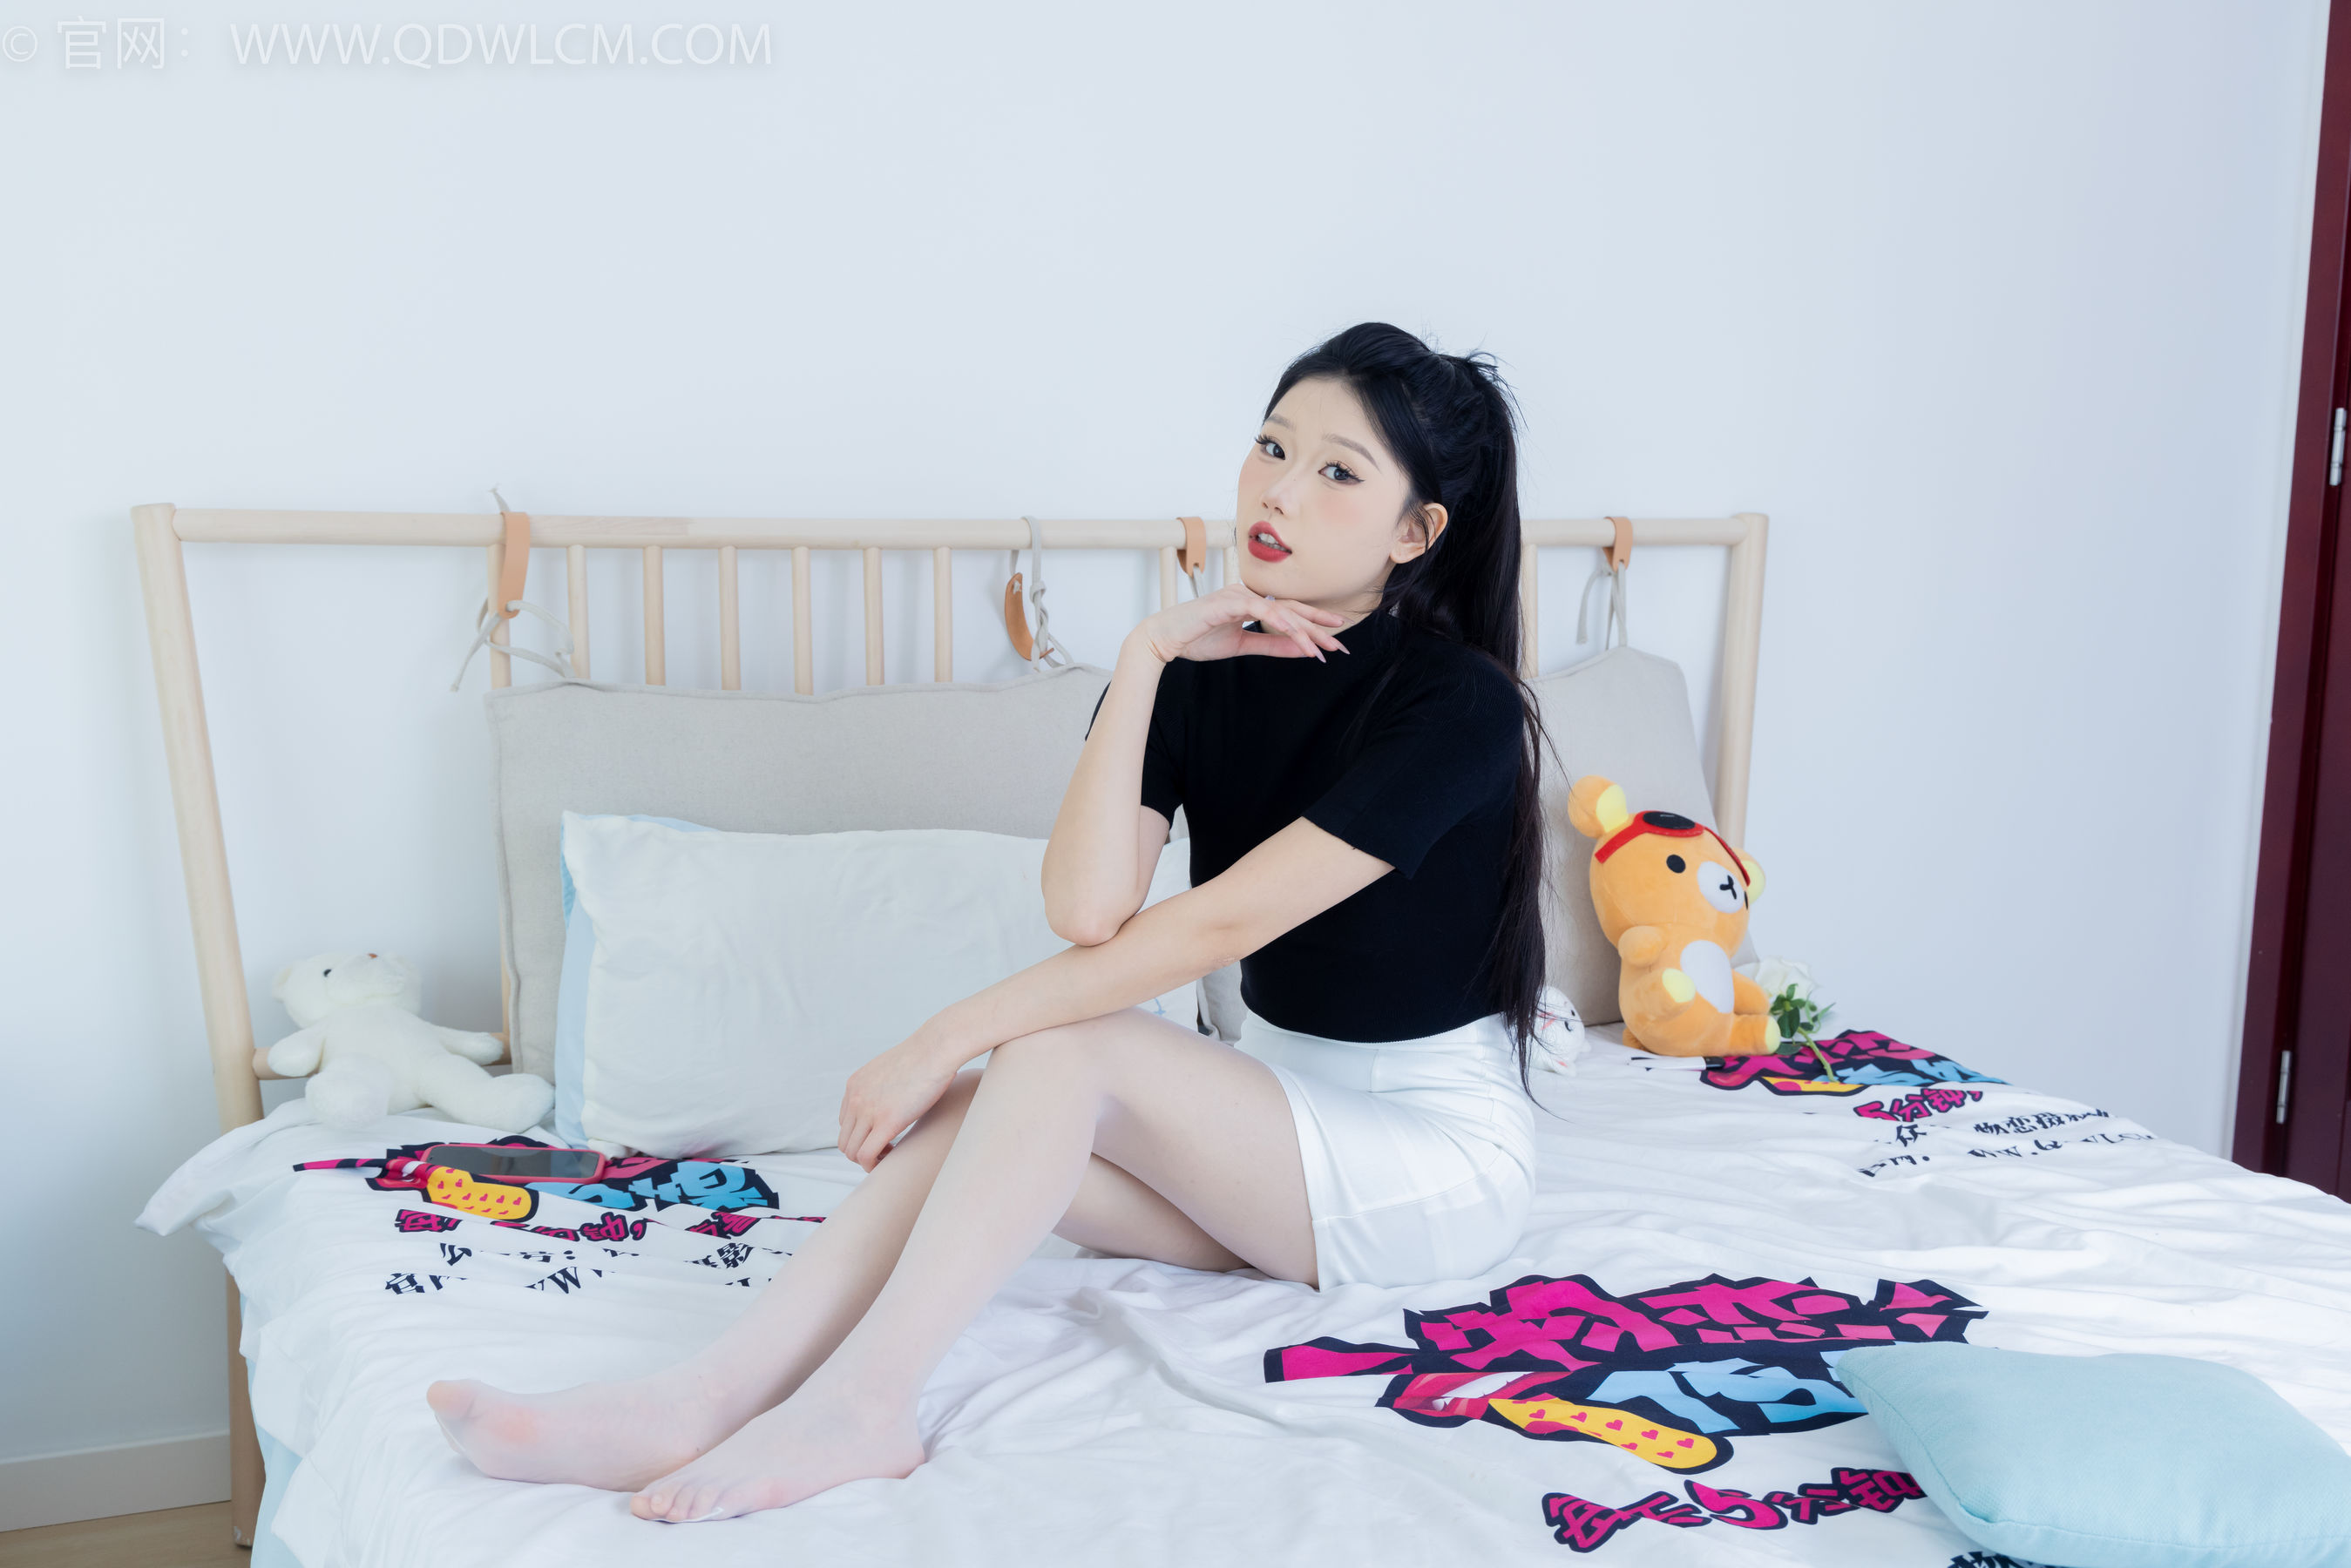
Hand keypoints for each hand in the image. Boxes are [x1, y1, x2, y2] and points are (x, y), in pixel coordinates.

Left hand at [837, 1033, 960, 1171]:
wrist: (936, 1047)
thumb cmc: (925, 1055)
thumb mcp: (892, 1068)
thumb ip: (885, 1084)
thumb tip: (896, 1095)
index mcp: (855, 1084)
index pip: (845, 1122)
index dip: (861, 1134)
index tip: (881, 1136)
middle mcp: (855, 1098)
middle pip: (844, 1140)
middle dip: (862, 1150)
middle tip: (886, 1149)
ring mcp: (868, 1110)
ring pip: (851, 1151)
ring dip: (868, 1160)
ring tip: (890, 1153)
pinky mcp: (886, 1122)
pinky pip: (866, 1155)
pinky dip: (873, 1165)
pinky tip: (891, 1157)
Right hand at [1133, 581, 1351, 665]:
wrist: (1164, 639)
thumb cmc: (1197, 639)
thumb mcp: (1242, 646)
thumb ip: (1271, 644)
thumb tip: (1301, 648)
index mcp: (1251, 602)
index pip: (1289, 611)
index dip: (1314, 623)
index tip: (1335, 637)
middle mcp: (1248, 594)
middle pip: (1291, 608)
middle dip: (1318, 627)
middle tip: (1340, 643)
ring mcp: (1238, 595)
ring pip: (1280, 610)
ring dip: (1303, 630)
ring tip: (1322, 648)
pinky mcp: (1228, 602)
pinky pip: (1262, 610)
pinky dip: (1281, 622)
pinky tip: (1297, 635)